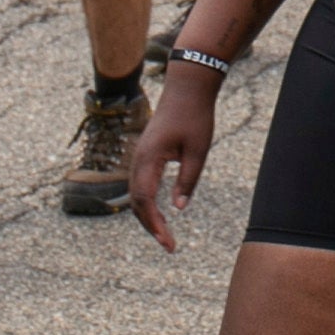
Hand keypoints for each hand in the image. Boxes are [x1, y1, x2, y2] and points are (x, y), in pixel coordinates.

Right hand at [128, 67, 219, 250]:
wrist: (187, 88)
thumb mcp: (198, 151)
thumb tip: (178, 209)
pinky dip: (147, 203)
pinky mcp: (145, 154)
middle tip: (169, 246)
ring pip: (136, 194)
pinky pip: (140, 184)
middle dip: (150, 225)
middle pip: (136, 201)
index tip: (167, 242)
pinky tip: (160, 213)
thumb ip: (187, 180)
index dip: (154, 224)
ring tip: (164, 235)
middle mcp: (138, 159)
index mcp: (149, 158)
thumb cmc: (195, 117)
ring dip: (147, 216)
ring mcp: (139, 156)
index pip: (145, 200)